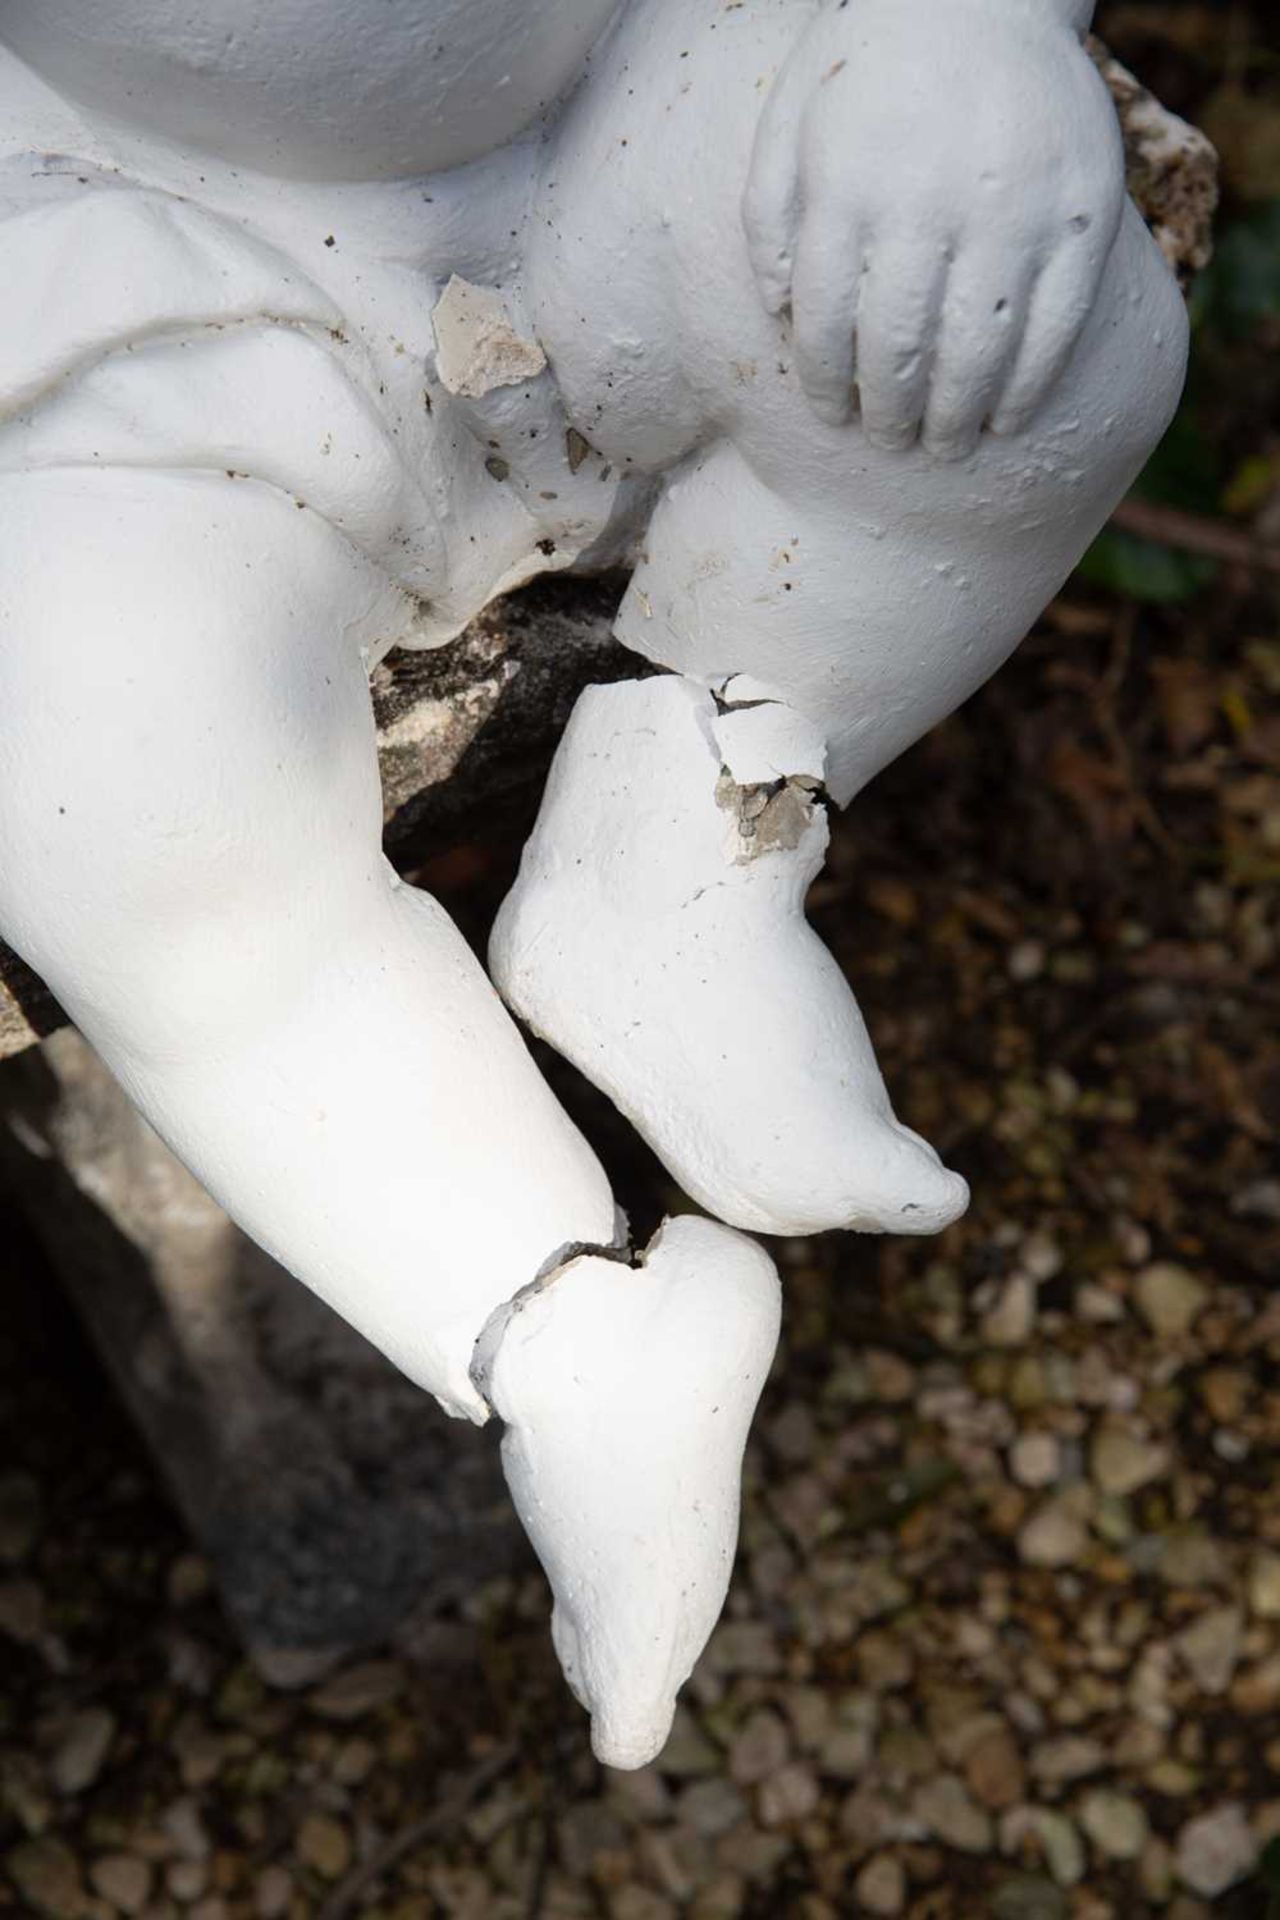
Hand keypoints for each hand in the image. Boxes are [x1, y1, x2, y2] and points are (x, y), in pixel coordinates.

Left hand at [742, 0, 1123, 455]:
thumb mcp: (790, 126)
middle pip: (901, 348)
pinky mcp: (1081, 212)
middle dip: (891, 414)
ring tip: (943, 445)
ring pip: (979, 348)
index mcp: (849, 189)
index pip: (825, 324)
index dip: (827, 384)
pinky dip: (1029, 386)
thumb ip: (771, 224)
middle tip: (891, 443)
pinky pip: (1057, 325)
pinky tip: (1006, 419)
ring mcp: (1013, 210)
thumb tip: (782, 323)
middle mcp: (929, 204)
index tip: (834, 416)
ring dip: (956, 414)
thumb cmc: (869, 66)